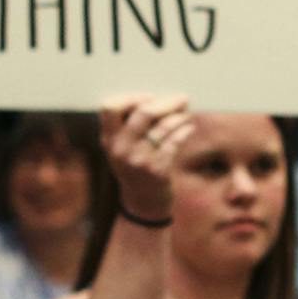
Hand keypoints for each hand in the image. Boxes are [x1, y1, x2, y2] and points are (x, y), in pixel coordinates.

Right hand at [99, 93, 192, 222]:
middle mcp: (120, 149)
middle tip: (181, 98)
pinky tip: (188, 127)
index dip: (132, 97)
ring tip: (186, 113)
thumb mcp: (122, 147)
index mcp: (109, 139)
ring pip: (163, 126)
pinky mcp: (157, 170)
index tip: (149, 98)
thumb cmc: (136, 166)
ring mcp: (139, 160)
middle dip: (167, 102)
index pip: (110, 107)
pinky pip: (175, 142)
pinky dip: (184, 130)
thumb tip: (161, 96)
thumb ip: (129, 124)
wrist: (143, 202)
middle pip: (143, 112)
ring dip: (180, 116)